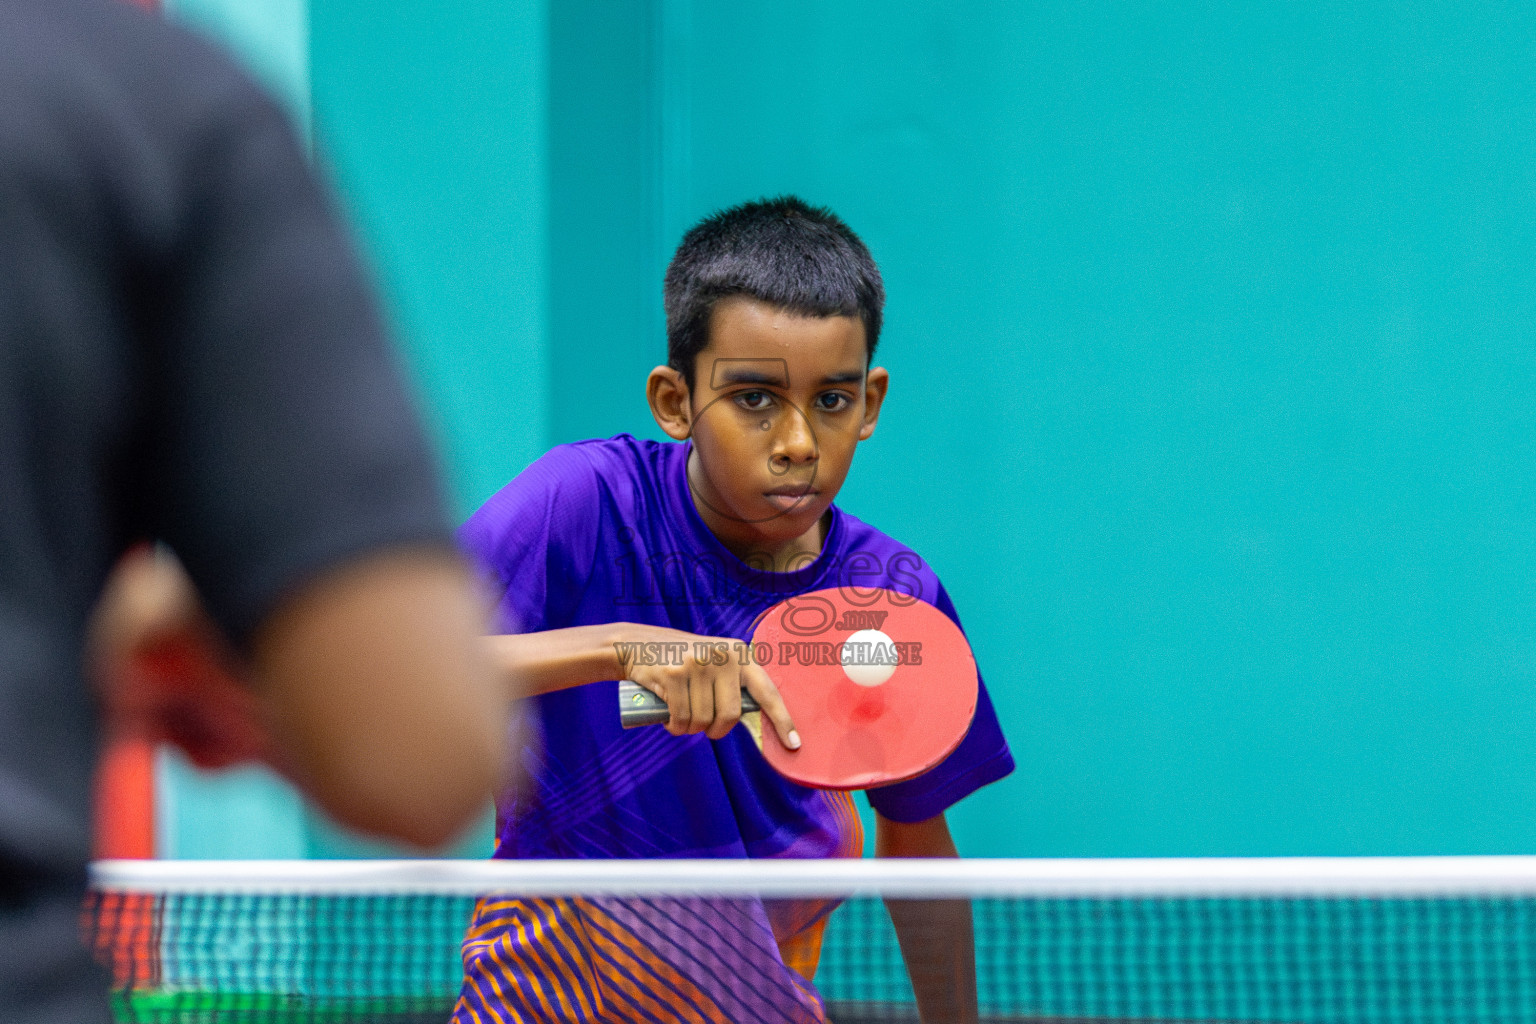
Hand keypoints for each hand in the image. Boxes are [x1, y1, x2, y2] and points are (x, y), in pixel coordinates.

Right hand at [616, 628, 799, 747]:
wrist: (635, 644)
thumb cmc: (678, 659)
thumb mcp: (712, 660)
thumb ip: (732, 681)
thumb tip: (755, 715)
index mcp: (738, 653)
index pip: (767, 691)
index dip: (782, 720)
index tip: (794, 744)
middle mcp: (722, 656)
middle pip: (730, 716)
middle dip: (715, 729)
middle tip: (703, 726)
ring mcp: (698, 665)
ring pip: (703, 720)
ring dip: (690, 729)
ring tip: (680, 715)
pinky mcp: (674, 676)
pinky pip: (682, 719)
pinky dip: (676, 728)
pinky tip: (670, 720)